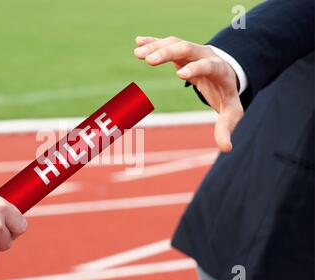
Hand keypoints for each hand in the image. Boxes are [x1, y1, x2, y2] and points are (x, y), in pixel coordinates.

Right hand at [134, 36, 243, 151]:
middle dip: (168, 53)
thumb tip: (226, 148)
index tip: (180, 75)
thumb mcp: (230, 112)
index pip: (208, 65)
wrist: (226, 74)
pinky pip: (167, 43)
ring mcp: (193, 50)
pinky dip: (153, 42)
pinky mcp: (182, 50)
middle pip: (187, 48)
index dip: (196, 69)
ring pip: (174, 43)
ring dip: (156, 47)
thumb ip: (226, 128)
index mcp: (219, 70)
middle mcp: (206, 55)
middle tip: (150, 61)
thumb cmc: (226, 95)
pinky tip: (138, 42)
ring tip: (138, 54)